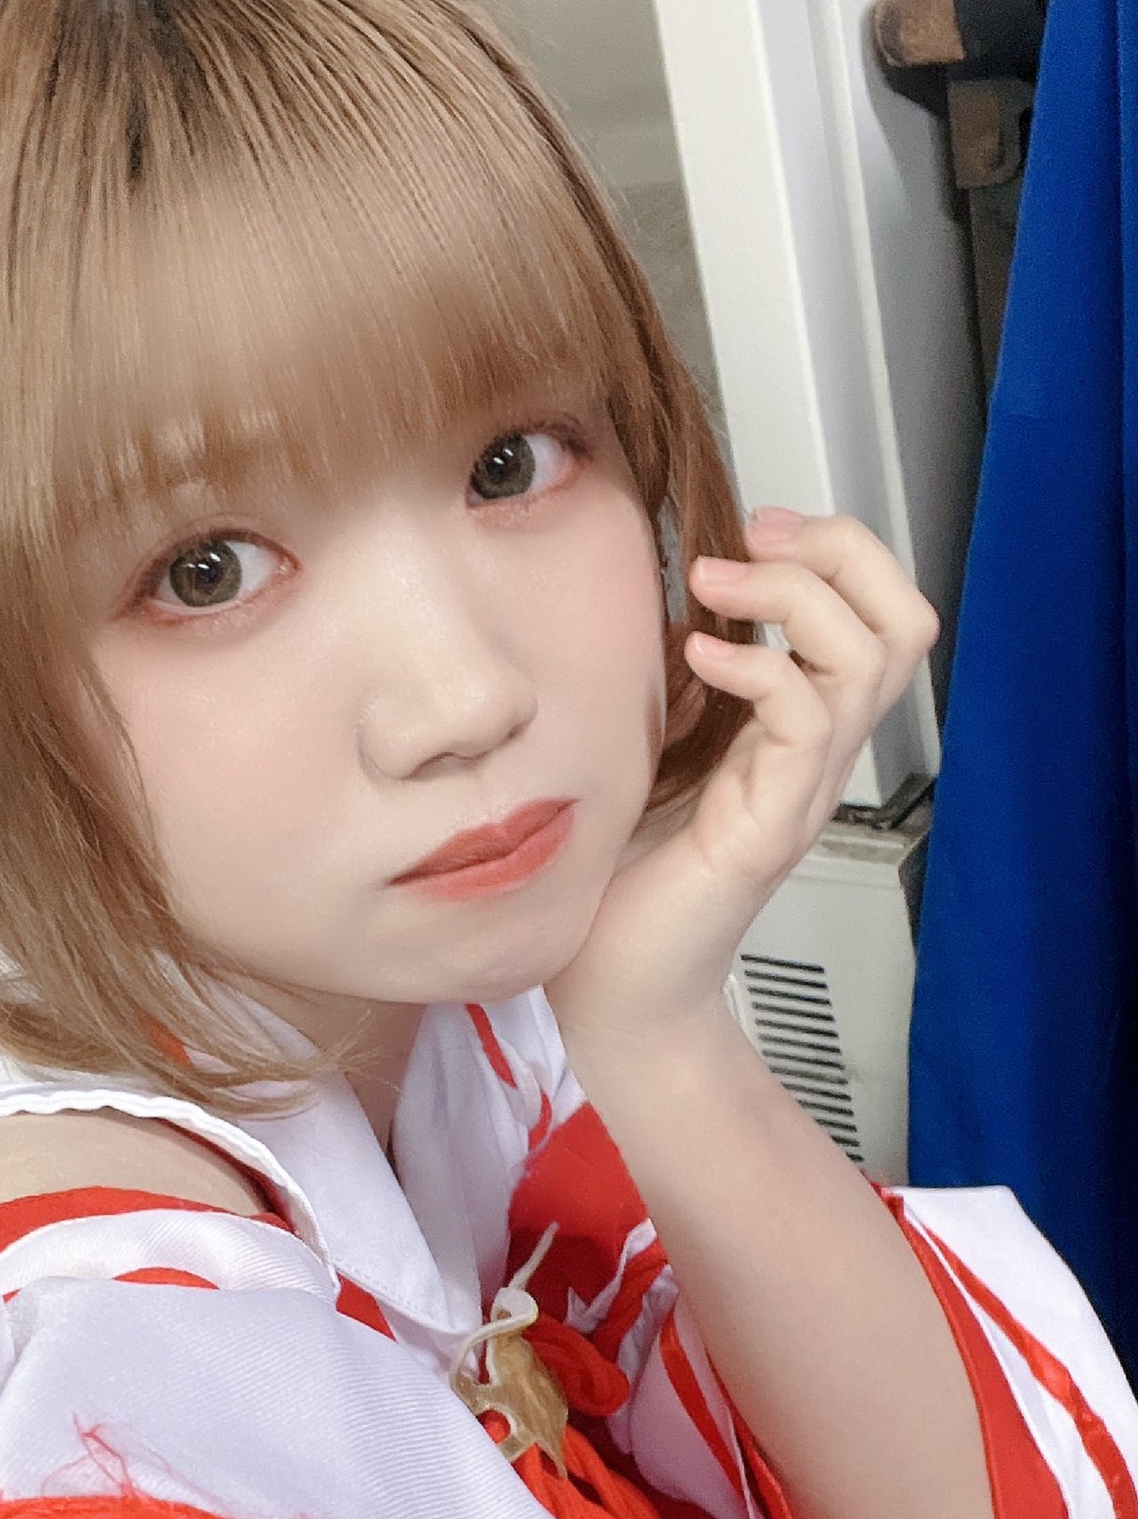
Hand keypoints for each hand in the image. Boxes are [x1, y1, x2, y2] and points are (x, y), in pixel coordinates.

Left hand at [544, 507, 938, 1055]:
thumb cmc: (624, 883)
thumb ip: (681, 688)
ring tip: (715, 588)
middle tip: (756, 543)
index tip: (755, 529)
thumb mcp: (653, 752)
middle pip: (904, 620)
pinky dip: (758, 667)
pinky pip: (805, 721)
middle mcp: (816, 757)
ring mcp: (802, 790)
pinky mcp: (769, 826)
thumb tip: (671, 608)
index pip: (878, 613)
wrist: (615, 989)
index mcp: (797, 731)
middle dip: (840, 552)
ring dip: (794, 596)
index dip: (835, 549)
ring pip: (869, 658)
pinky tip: (701, 657)